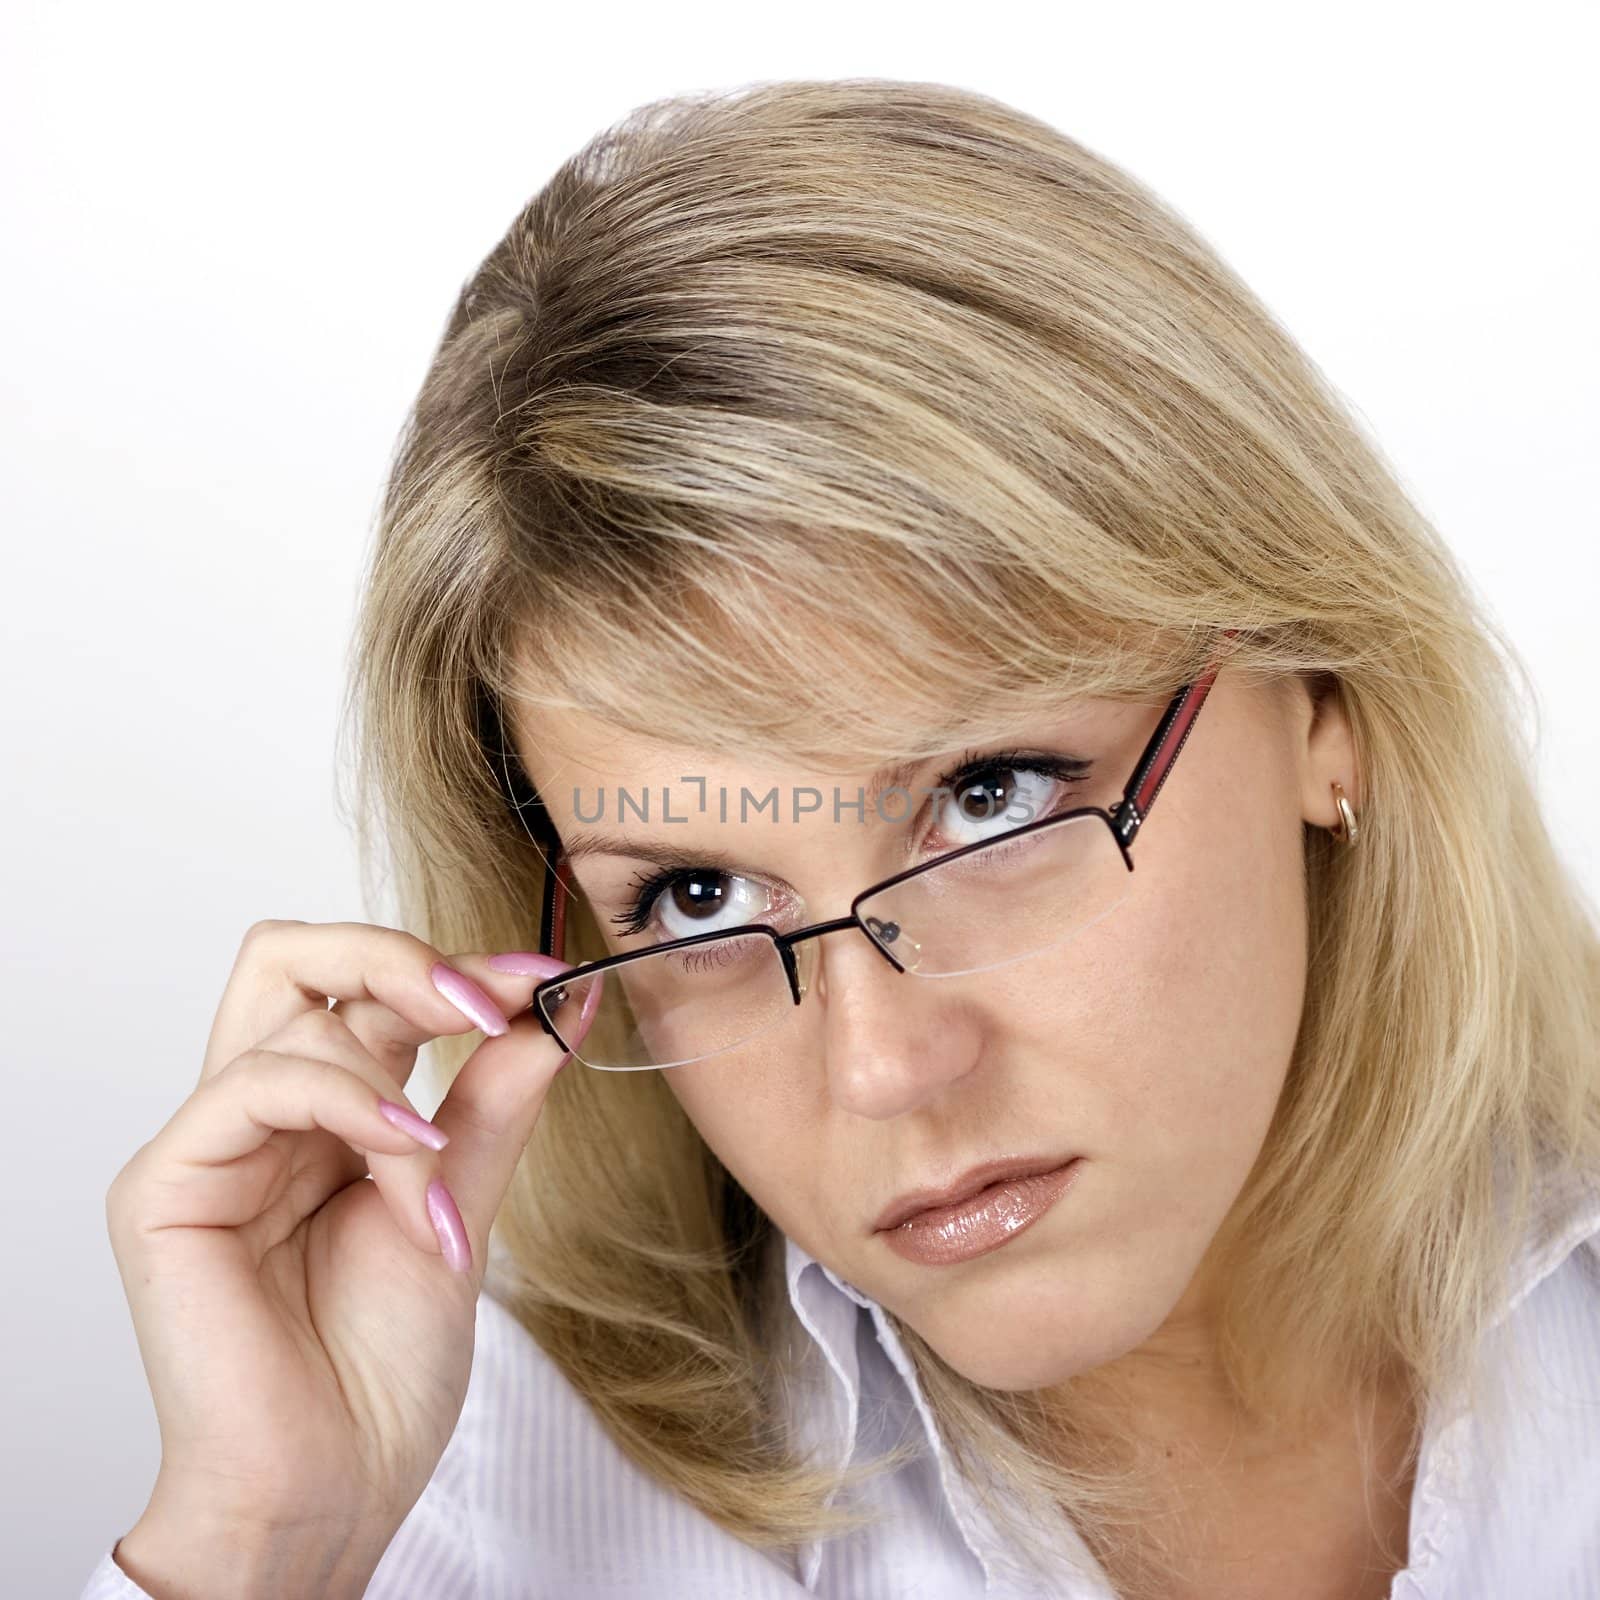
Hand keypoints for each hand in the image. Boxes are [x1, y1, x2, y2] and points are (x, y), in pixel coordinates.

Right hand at [103, 920, 587, 1589]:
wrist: (334, 1485)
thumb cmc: (382, 1366)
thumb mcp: (461, 1203)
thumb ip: (496, 1099)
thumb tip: (556, 1005)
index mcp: (321, 1112)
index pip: (363, 986)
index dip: (450, 965)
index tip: (543, 978)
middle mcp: (258, 1113)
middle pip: (296, 954)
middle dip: (400, 956)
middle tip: (488, 1001)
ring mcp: (209, 1144)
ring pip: (287, 1004)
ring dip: (396, 1070)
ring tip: (441, 1169)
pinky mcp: (168, 1186)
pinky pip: (257, 1083)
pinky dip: (349, 1100)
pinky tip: (409, 1153)